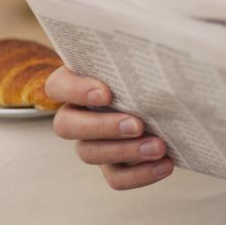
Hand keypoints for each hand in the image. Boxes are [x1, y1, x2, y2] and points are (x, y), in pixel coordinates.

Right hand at [45, 66, 173, 188]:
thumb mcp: (140, 59)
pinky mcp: (111, 164)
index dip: (76, 91)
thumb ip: (136, 56)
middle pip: (66, 125)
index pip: (58, 86)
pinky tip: (164, 164)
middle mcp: (77, 114)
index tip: (106, 93)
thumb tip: (159, 48)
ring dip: (125, 152)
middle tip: (137, 125)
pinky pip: (115, 177)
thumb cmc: (147, 71)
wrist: (167, 99)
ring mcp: (91, 141)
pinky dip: (140, 174)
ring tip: (158, 147)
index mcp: (78, 82)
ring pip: (90, 153)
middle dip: (102, 127)